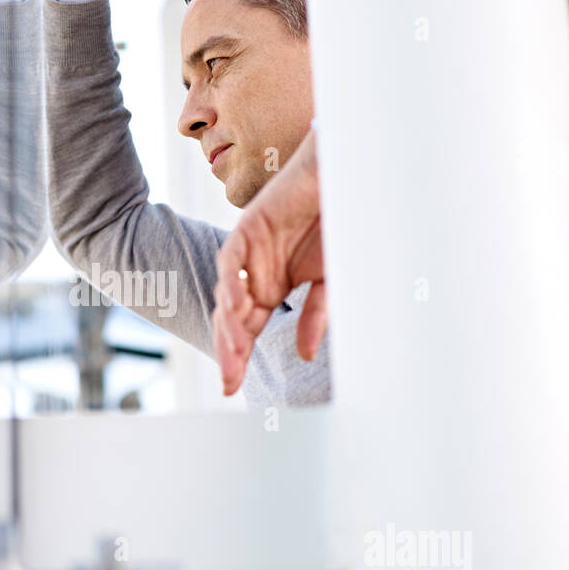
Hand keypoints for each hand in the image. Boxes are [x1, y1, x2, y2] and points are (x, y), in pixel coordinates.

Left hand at [212, 128, 324, 394]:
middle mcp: (255, 275)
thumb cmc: (338, 226)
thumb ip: (315, 314)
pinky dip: (231, 281)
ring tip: (234, 352)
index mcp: (272, 289)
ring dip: (229, 324)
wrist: (340, 180)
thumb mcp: (331, 280)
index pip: (247, 330)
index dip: (238, 358)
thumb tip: (305, 354)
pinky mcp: (248, 228)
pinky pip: (232, 260)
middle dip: (229, 351)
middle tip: (230, 381)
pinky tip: (235, 305)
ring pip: (227, 295)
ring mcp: (249, 253)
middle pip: (231, 320)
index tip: (234, 389)